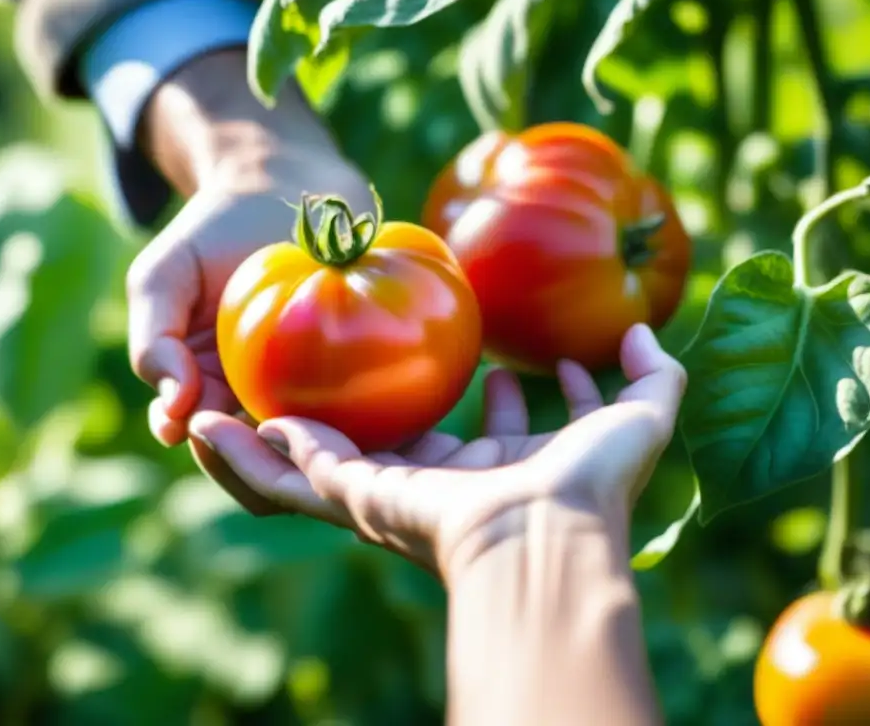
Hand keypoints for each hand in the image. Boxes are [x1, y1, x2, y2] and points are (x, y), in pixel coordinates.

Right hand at [125, 51, 372, 462]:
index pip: (214, 447)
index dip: (219, 456)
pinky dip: (380, 416)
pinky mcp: (367, 371)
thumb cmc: (217, 230)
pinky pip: (375, 405)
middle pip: (274, 462)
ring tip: (336, 438)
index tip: (222, 428)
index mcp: (211, 395)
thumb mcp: (165, 275)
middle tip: (284, 436)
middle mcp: (263, 402)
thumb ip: (152, 337)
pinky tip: (391, 411)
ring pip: (325, 448)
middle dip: (279, 467)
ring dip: (332, 455)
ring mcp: (318, 391)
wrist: (287, 187)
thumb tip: (171, 409)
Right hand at [188, 323, 686, 578]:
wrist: (547, 537)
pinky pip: (292, 473)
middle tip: (351, 363)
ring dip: (284, 433)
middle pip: (401, 442)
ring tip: (248, 395)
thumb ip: (654, 373)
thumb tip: (641, 332)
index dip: (496, 400)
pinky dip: (250, 454)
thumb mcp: (638, 418)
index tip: (497, 367)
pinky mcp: (358, 497)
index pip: (491, 434)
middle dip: (377, 408)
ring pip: (323, 461)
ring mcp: (393, 494)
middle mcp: (443, 487)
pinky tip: (216, 426)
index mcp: (503, 474)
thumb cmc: (593, 487)